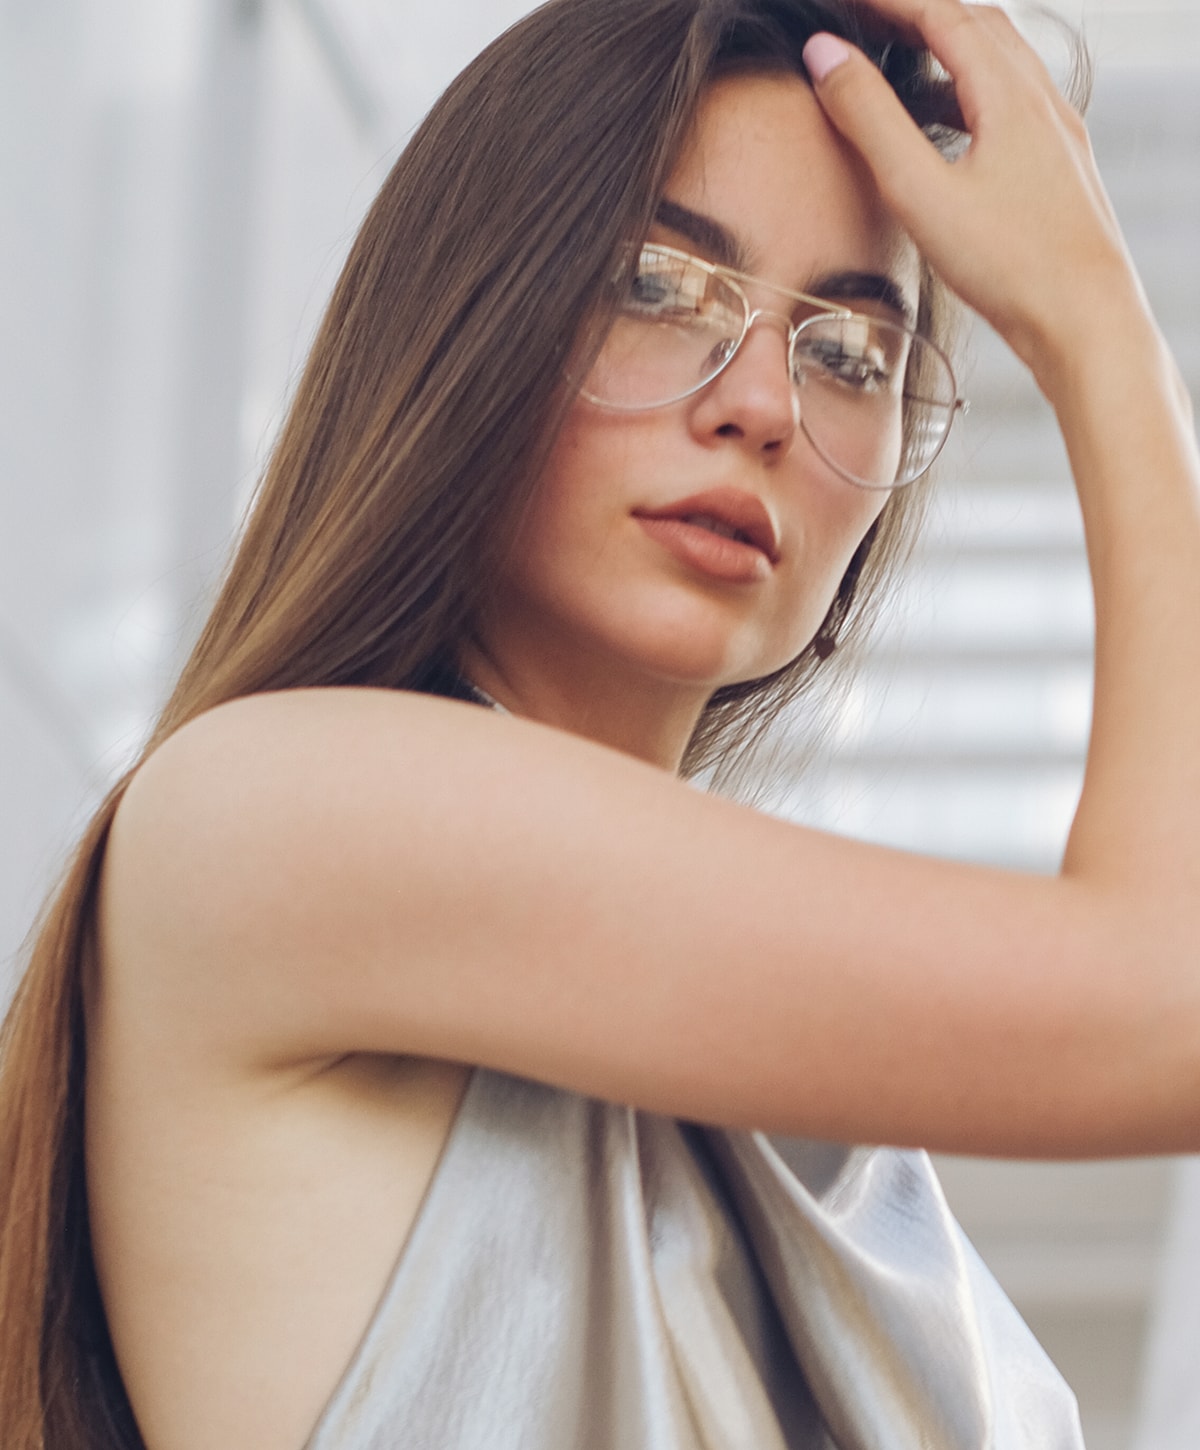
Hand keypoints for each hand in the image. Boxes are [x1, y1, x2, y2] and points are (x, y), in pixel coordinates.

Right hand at [803, 0, 1147, 385]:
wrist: (1086, 322)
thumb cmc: (1009, 265)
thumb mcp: (921, 191)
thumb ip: (870, 118)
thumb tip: (825, 54)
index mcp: (1009, 92)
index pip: (941, 13)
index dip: (887, 0)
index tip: (844, 0)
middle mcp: (1042, 100)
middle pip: (978, 25)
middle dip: (919, 13)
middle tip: (868, 19)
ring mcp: (1058, 134)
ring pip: (1001, 64)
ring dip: (949, 51)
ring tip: (901, 63)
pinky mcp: (1061, 169)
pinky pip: (1015, 106)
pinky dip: (972, 94)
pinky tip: (949, 128)